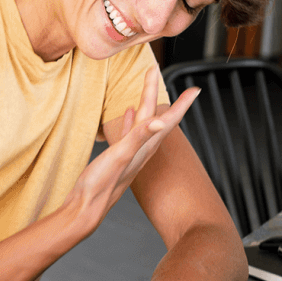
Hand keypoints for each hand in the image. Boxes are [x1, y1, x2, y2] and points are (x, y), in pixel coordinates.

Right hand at [62, 67, 200, 240]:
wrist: (86, 208)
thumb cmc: (101, 184)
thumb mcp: (120, 156)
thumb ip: (138, 137)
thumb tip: (160, 121)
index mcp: (145, 146)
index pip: (168, 120)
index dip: (182, 104)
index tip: (195, 89)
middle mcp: (142, 149)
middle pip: (156, 116)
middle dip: (156, 92)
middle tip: (157, 72)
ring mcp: (131, 152)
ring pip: (143, 122)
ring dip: (146, 104)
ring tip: (147, 88)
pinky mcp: (118, 156)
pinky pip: (130, 132)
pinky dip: (132, 120)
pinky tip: (129, 114)